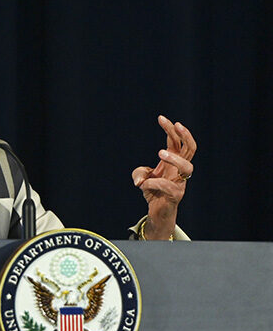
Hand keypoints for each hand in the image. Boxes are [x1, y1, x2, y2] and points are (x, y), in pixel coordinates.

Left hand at [132, 115, 196, 239]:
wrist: (157, 212)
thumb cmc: (152, 190)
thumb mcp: (141, 177)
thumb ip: (139, 172)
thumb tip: (140, 179)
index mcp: (173, 161)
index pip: (176, 141)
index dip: (170, 129)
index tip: (161, 118)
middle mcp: (180, 170)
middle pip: (191, 149)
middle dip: (185, 135)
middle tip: (176, 125)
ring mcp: (180, 183)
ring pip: (188, 168)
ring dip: (175, 158)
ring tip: (160, 152)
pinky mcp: (175, 196)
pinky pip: (168, 187)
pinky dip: (153, 183)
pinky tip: (142, 185)